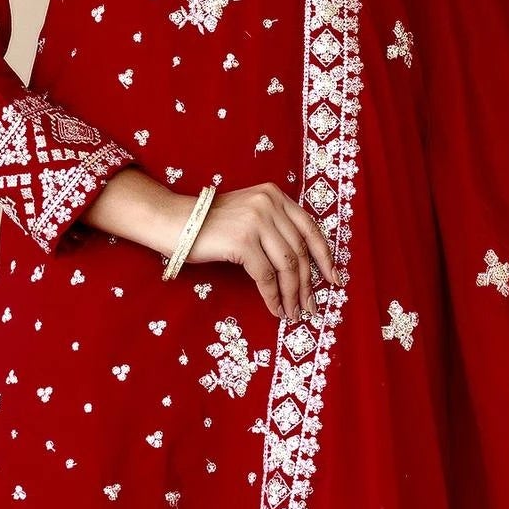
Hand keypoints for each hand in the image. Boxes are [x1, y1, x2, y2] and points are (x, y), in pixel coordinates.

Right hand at [188, 181, 340, 324]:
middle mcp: (269, 204)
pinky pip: (266, 276)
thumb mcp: (249, 215)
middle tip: (311, 306)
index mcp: (275, 195)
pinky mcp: (243, 241)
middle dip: (307, 284)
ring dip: (292, 294)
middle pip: (300, 251)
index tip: (333, 279)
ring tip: (293, 313)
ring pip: (287, 266)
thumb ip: (274, 228)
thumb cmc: (211, 225)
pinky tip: (275, 309)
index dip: (325, 257)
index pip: (310, 228)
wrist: (175, 222)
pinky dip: (273, 296)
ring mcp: (256, 221)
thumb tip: (302, 266)